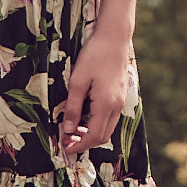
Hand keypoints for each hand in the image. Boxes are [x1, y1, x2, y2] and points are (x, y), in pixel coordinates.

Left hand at [58, 25, 132, 157]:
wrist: (114, 38)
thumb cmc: (94, 56)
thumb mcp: (78, 81)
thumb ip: (73, 107)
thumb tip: (68, 130)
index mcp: (106, 105)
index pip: (95, 136)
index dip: (80, 146)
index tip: (66, 148)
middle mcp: (117, 107)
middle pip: (103, 136)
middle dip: (85, 142)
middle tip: (67, 140)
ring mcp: (120, 101)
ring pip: (108, 128)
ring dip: (91, 133)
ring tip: (72, 130)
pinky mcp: (120, 96)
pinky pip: (110, 118)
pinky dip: (97, 124)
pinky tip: (84, 117)